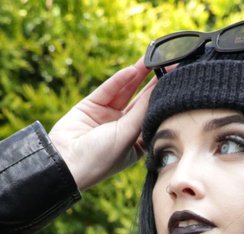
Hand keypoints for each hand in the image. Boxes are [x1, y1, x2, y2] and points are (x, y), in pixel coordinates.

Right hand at [47, 61, 157, 192]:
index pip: (152, 117)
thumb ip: (142, 111)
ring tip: (152, 60)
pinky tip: (132, 69)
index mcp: (135, 143)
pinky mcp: (91, 105)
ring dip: (138, 76)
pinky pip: (108, 89)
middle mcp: (122, 129)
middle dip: (154, 84)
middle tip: (169, 64)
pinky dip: (119, 79)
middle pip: (141, 102)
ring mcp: (107, 116)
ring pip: (125, 92)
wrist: (65, 163)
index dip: (163, 101)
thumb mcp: (128, 136)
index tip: (178, 85)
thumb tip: (158, 90)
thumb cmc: (100, 159)